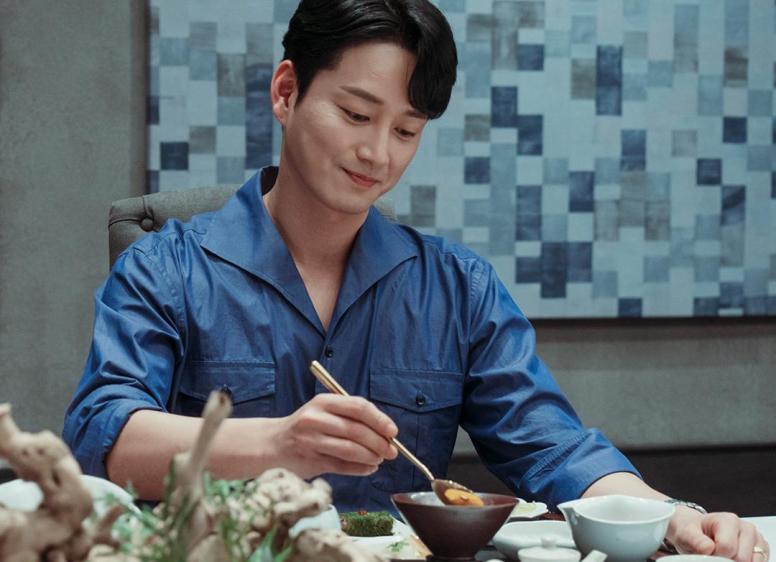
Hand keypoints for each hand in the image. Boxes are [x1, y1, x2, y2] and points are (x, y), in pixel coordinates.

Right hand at [271, 394, 397, 478]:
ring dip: (370, 457)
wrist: (273, 443)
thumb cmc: (306, 427)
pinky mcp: (310, 460)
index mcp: (323, 402)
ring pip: (350, 449)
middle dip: (379, 442)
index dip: (379, 419)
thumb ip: (351, 417)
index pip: (358, 407)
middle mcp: (316, 419)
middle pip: (356, 430)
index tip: (393, 431)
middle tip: (391, 451)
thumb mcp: (325, 411)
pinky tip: (368, 468)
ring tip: (379, 460)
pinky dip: (360, 469)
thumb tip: (385, 432)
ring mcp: (311, 440)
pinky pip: (342, 466)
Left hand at [668, 508, 769, 561]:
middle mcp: (746, 528)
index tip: (706, 551)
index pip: (727, 547)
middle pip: (741, 558)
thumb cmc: (692, 531)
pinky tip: (732, 558)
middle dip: (726, 561)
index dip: (714, 555)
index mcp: (729, 520)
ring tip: (723, 555)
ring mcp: (756, 539)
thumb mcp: (686, 533)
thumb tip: (708, 548)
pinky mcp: (761, 550)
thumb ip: (695, 540)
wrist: (695, 530)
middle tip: (714, 555)